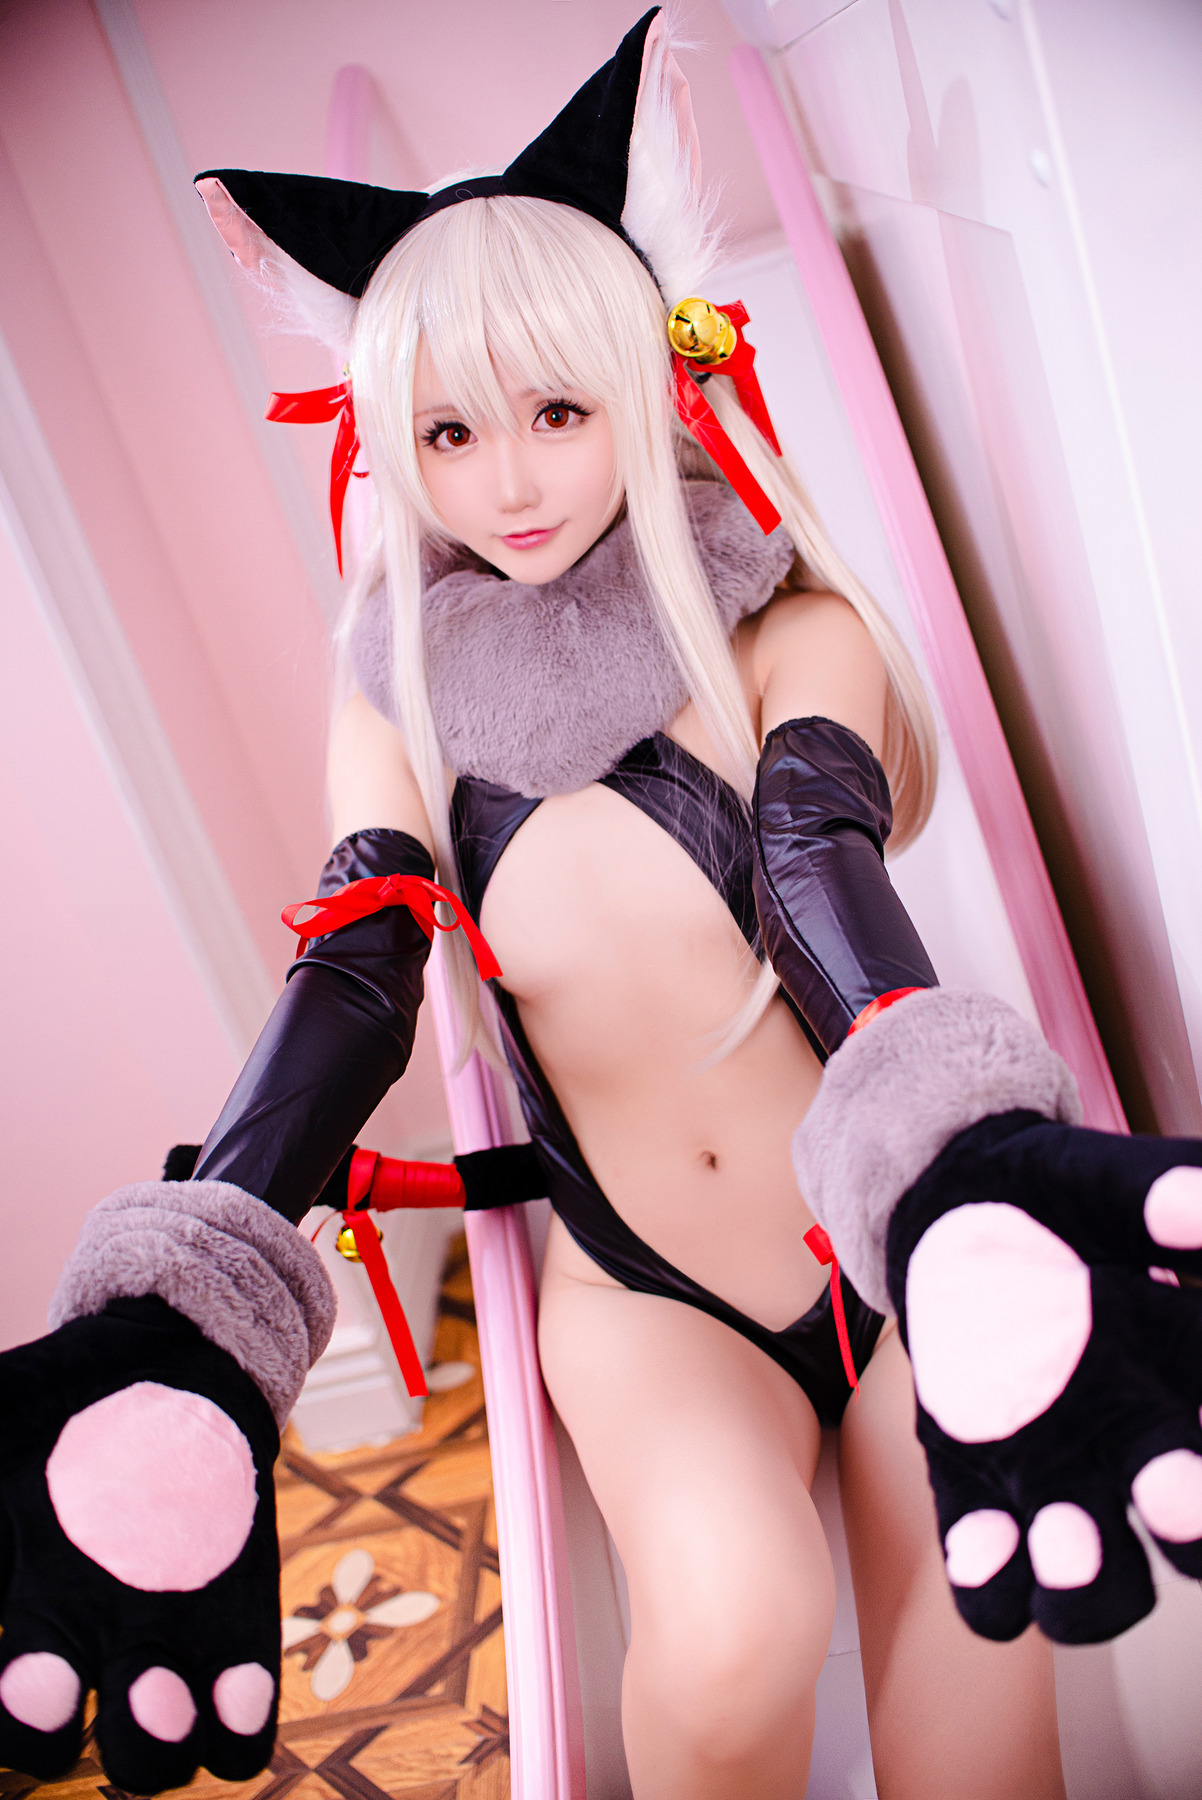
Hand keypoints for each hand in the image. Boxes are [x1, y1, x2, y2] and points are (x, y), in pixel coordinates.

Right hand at [0, 1296, 280, 1790]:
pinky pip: (239, 1723)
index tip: (8, 1659)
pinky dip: (235, 1727)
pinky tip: (230, 1691)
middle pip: (40, 1739)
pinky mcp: (235, 1628)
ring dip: (148, 1742)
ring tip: (153, 1687)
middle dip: (35, 1733)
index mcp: (14, 1595)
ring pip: (147, 1751)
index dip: (0, 1701)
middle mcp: (74, 1636)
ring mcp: (156, 1639)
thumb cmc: (63, 1394)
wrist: (173, 1351)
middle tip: (47, 1678)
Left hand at [887, 1111, 1201, 1643]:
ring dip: (1089, 1582)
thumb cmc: (1051, 1196)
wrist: (953, 1204)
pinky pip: (992, 1572)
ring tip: (1066, 1538)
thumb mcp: (1104, 1182)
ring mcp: (1053, 1476)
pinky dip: (991, 1578)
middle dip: (1191, 1526)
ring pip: (1098, 1582)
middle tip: (1173, 1489)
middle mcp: (1132, 1441)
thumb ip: (1159, 1194)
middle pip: (1187, 1528)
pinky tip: (985, 1544)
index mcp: (1179, 1368)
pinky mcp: (973, 1487)